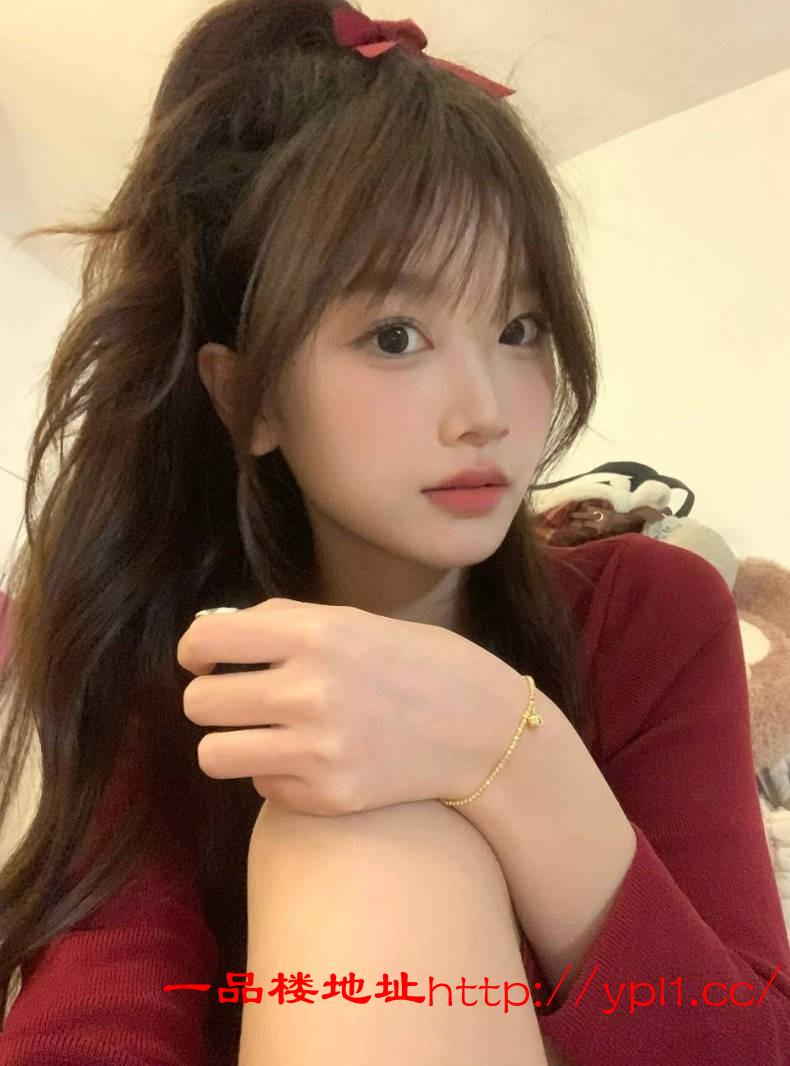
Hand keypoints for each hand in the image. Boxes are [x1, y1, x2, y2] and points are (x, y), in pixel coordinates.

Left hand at [176, 598, 533, 816]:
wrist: (484, 728)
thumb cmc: (416, 663)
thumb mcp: (352, 622)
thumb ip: (281, 623)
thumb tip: (209, 634)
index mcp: (314, 635)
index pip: (206, 642)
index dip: (197, 651)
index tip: (210, 659)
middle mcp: (309, 692)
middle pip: (199, 703)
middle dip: (212, 698)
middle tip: (240, 698)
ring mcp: (318, 751)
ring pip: (213, 755)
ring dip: (232, 742)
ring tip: (262, 734)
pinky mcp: (329, 797)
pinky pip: (261, 787)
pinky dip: (276, 774)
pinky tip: (312, 759)